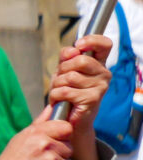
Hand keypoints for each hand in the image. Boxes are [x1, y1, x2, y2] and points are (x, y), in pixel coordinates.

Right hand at [0, 112, 71, 159]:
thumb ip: (39, 124)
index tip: (55, 139)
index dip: (62, 134)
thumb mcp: (20, 138)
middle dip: (59, 151)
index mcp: (37, 134)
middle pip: (68, 145)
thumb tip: (51, 108)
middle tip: (41, 157)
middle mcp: (45, 146)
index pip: (66, 127)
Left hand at [52, 33, 112, 159]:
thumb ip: (66, 57)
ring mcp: (100, 87)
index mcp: (99, 64)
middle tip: (61, 80)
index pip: (104, 44)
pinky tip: (60, 100)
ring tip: (61, 92)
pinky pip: (65, 91)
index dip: (91, 41)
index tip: (78, 45)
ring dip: (57, 85)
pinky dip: (56, 95)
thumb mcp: (64, 70)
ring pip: (70, 76)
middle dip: (63, 69)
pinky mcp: (92, 100)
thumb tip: (72, 50)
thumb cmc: (67, 92)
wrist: (67, 118)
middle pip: (80, 60)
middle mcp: (104, 74)